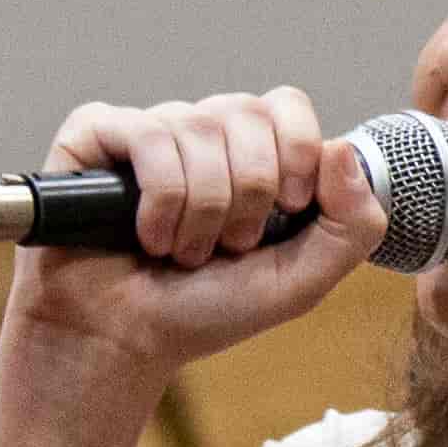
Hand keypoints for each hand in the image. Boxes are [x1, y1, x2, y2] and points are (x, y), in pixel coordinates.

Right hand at [2, 89, 388, 384]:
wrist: (126, 340)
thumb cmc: (208, 309)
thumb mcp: (301, 281)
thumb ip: (351, 226)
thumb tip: (345, 150)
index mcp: (254, 153)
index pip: (289, 106)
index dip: (296, 153)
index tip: (287, 210)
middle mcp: (202, 131)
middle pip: (249, 113)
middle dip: (250, 194)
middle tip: (229, 246)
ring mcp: (149, 129)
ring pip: (200, 127)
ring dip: (203, 209)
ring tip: (184, 253)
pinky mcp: (95, 134)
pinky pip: (148, 136)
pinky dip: (160, 198)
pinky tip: (148, 235)